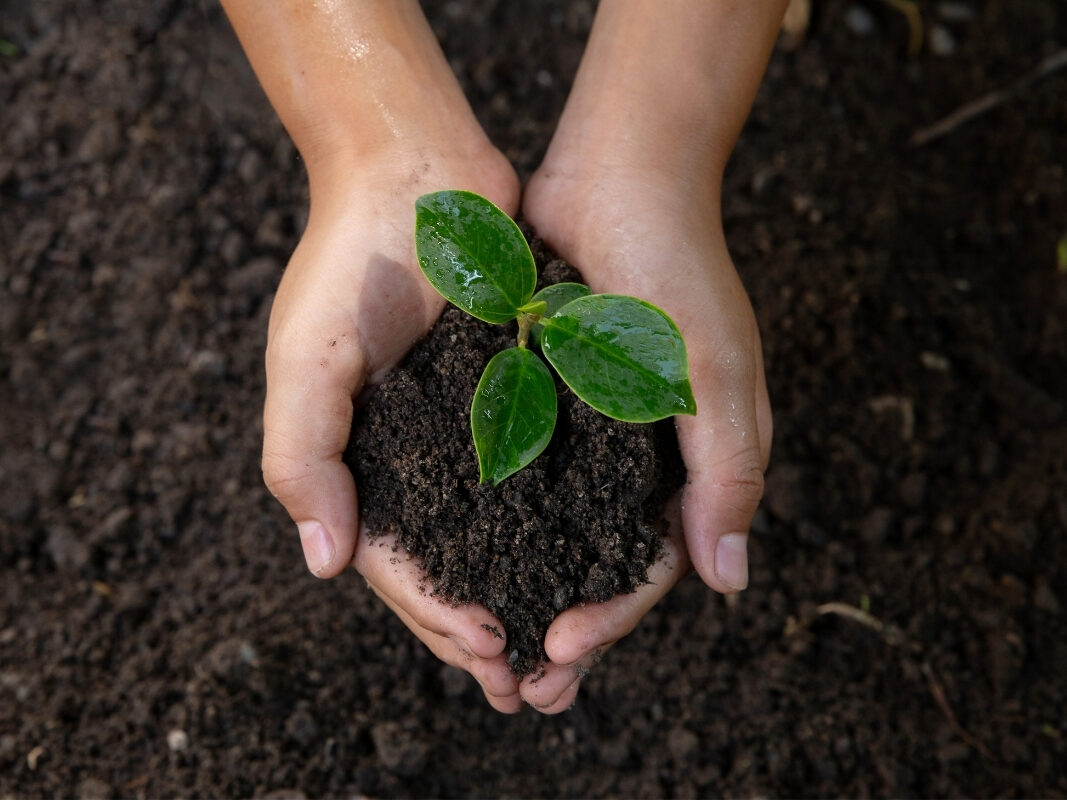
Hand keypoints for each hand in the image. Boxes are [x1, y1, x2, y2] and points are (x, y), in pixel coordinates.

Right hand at [261, 144, 524, 711]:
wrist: (413, 168)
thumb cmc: (348, 259)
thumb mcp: (305, 359)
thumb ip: (303, 458)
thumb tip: (323, 564)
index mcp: (356, 461)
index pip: (395, 563)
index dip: (436, 616)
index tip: (492, 651)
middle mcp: (413, 457)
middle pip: (450, 566)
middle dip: (484, 631)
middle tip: (536, 690)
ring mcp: (466, 429)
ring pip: (499, 534)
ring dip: (528, 592)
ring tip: (567, 649)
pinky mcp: (515, 394)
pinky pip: (539, 473)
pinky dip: (558, 521)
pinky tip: (592, 558)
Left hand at [518, 163, 772, 709]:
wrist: (618, 173)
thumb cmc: (676, 268)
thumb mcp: (714, 371)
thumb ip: (728, 471)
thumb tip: (730, 583)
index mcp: (693, 460)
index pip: (658, 564)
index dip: (615, 614)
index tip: (559, 648)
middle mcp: (641, 454)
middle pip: (603, 562)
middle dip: (568, 625)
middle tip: (522, 691)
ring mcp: (590, 428)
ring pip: (556, 529)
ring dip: (524, 587)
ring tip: (480, 641)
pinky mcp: (543, 395)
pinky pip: (520, 471)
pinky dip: (495, 519)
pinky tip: (455, 554)